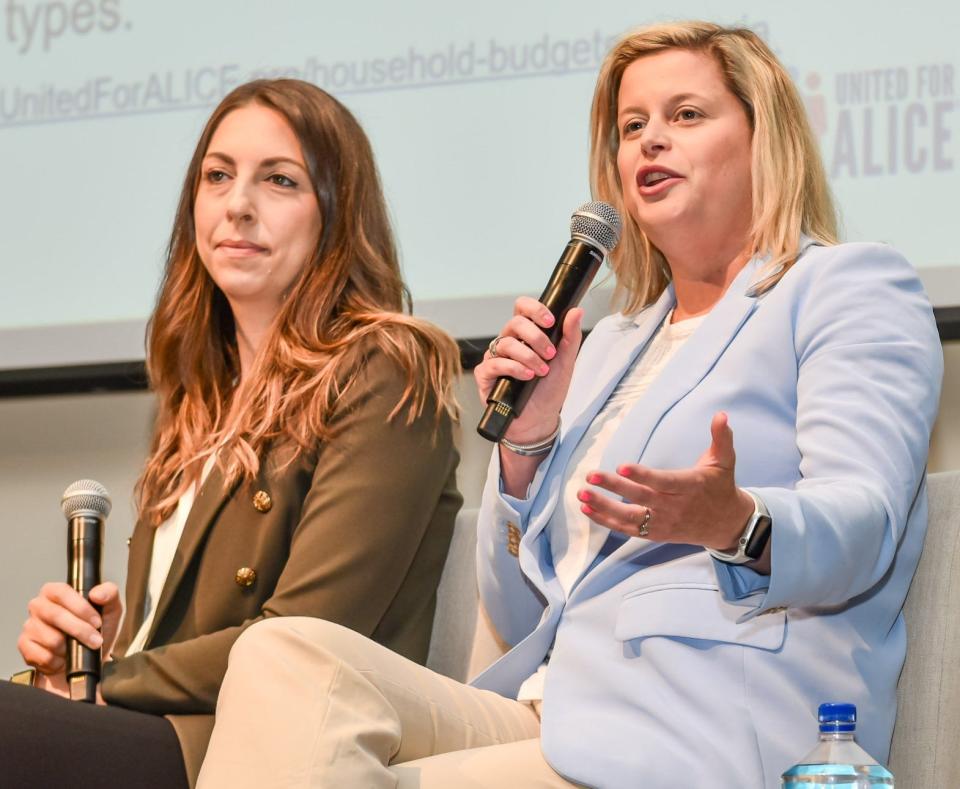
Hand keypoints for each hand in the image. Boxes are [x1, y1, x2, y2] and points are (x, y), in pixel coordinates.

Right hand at [17, 582, 121, 686]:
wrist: (87, 659)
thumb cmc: (96, 629)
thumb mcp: (110, 609)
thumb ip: (109, 593)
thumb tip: (97, 594)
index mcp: (56, 591)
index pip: (62, 592)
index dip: (80, 607)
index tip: (97, 621)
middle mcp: (39, 606)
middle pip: (55, 615)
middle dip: (80, 630)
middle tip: (96, 640)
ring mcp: (30, 626)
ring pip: (51, 639)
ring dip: (70, 648)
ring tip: (77, 648)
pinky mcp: (25, 646)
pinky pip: (43, 656)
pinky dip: (58, 660)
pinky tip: (63, 657)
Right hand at [474, 297, 582, 443]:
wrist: (539, 419)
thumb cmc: (549, 390)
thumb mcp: (566, 363)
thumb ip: (570, 337)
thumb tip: (576, 311)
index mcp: (526, 334)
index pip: (522, 308)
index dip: (534, 309)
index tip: (550, 321)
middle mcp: (509, 342)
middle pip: (514, 323)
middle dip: (535, 337)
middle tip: (550, 354)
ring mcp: (495, 357)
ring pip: (505, 343)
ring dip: (528, 356)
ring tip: (541, 371)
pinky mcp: (485, 374)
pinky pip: (495, 363)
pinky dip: (513, 368)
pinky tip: (526, 376)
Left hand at [577, 412, 753, 549]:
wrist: (727, 525)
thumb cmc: (721, 487)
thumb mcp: (725, 462)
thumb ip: (721, 438)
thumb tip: (721, 415)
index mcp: (689, 486)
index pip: (663, 481)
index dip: (642, 475)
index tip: (621, 465)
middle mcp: (674, 506)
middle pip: (641, 497)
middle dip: (614, 487)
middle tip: (591, 476)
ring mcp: (663, 522)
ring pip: (630, 517)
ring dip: (604, 507)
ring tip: (582, 495)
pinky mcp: (655, 533)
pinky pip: (628, 529)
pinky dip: (606, 521)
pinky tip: (587, 509)